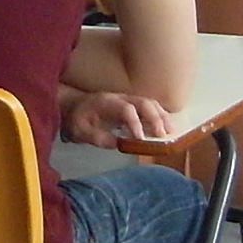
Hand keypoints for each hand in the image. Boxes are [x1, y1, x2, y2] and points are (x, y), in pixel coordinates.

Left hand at [60, 88, 177, 145]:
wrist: (72, 106)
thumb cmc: (76, 119)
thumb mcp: (80, 132)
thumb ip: (98, 137)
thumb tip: (118, 144)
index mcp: (107, 103)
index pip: (126, 109)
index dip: (136, 123)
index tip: (141, 139)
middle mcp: (120, 98)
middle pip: (143, 102)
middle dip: (155, 118)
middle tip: (163, 135)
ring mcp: (127, 100)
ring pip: (149, 103)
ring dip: (161, 116)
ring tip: (171, 131)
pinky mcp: (131, 105)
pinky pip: (149, 107)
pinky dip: (159, 115)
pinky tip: (166, 127)